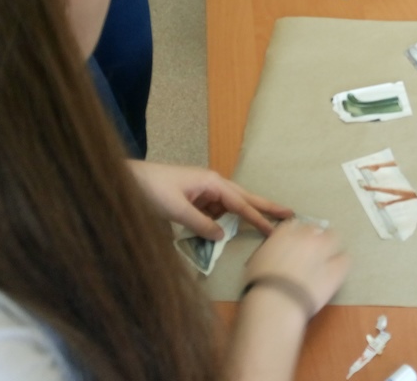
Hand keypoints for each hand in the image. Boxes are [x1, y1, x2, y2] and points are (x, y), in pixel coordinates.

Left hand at [127, 161, 292, 236]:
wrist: (127, 180)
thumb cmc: (150, 189)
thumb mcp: (176, 209)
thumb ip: (200, 223)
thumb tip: (220, 236)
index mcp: (211, 182)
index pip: (240, 203)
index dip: (258, 217)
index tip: (275, 228)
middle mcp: (212, 184)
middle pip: (244, 198)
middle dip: (265, 207)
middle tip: (290, 214)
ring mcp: (203, 191)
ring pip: (228, 208)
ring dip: (240, 218)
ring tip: (261, 228)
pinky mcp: (193, 198)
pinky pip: (213, 212)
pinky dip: (219, 222)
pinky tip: (219, 232)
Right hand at [246, 220, 348, 310]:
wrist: (277, 301)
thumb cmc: (260, 285)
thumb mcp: (258, 260)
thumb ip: (272, 249)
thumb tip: (276, 251)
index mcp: (284, 233)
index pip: (294, 225)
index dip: (296, 234)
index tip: (295, 243)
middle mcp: (305, 237)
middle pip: (315, 228)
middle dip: (314, 237)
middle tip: (312, 250)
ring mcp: (323, 251)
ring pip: (334, 237)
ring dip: (330, 245)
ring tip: (327, 257)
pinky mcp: (336, 268)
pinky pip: (345, 259)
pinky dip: (341, 262)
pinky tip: (337, 269)